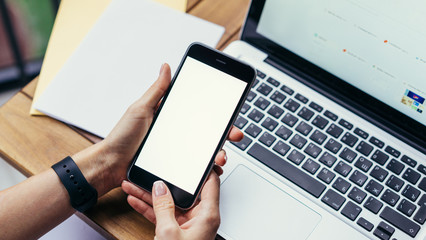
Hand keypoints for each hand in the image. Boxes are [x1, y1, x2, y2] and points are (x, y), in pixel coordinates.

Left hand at [76, 63, 242, 194]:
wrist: (112, 165)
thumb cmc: (122, 137)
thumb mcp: (140, 109)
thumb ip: (156, 90)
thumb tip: (166, 67)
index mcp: (170, 117)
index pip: (198, 112)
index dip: (216, 112)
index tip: (229, 112)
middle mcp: (176, 132)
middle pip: (207, 131)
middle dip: (224, 133)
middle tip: (234, 134)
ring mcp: (177, 149)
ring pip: (204, 150)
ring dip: (218, 152)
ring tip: (220, 156)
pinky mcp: (175, 165)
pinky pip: (195, 166)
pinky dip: (207, 167)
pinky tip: (213, 168)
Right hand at [122, 172, 221, 239]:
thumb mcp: (169, 232)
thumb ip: (164, 207)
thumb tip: (159, 188)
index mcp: (207, 215)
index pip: (210, 183)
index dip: (203, 167)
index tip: (194, 156)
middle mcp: (199, 218)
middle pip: (183, 191)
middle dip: (164, 181)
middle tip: (152, 170)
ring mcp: (186, 225)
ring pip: (168, 203)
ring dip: (150, 194)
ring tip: (133, 183)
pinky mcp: (175, 233)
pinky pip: (162, 215)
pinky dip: (148, 208)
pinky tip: (135, 199)